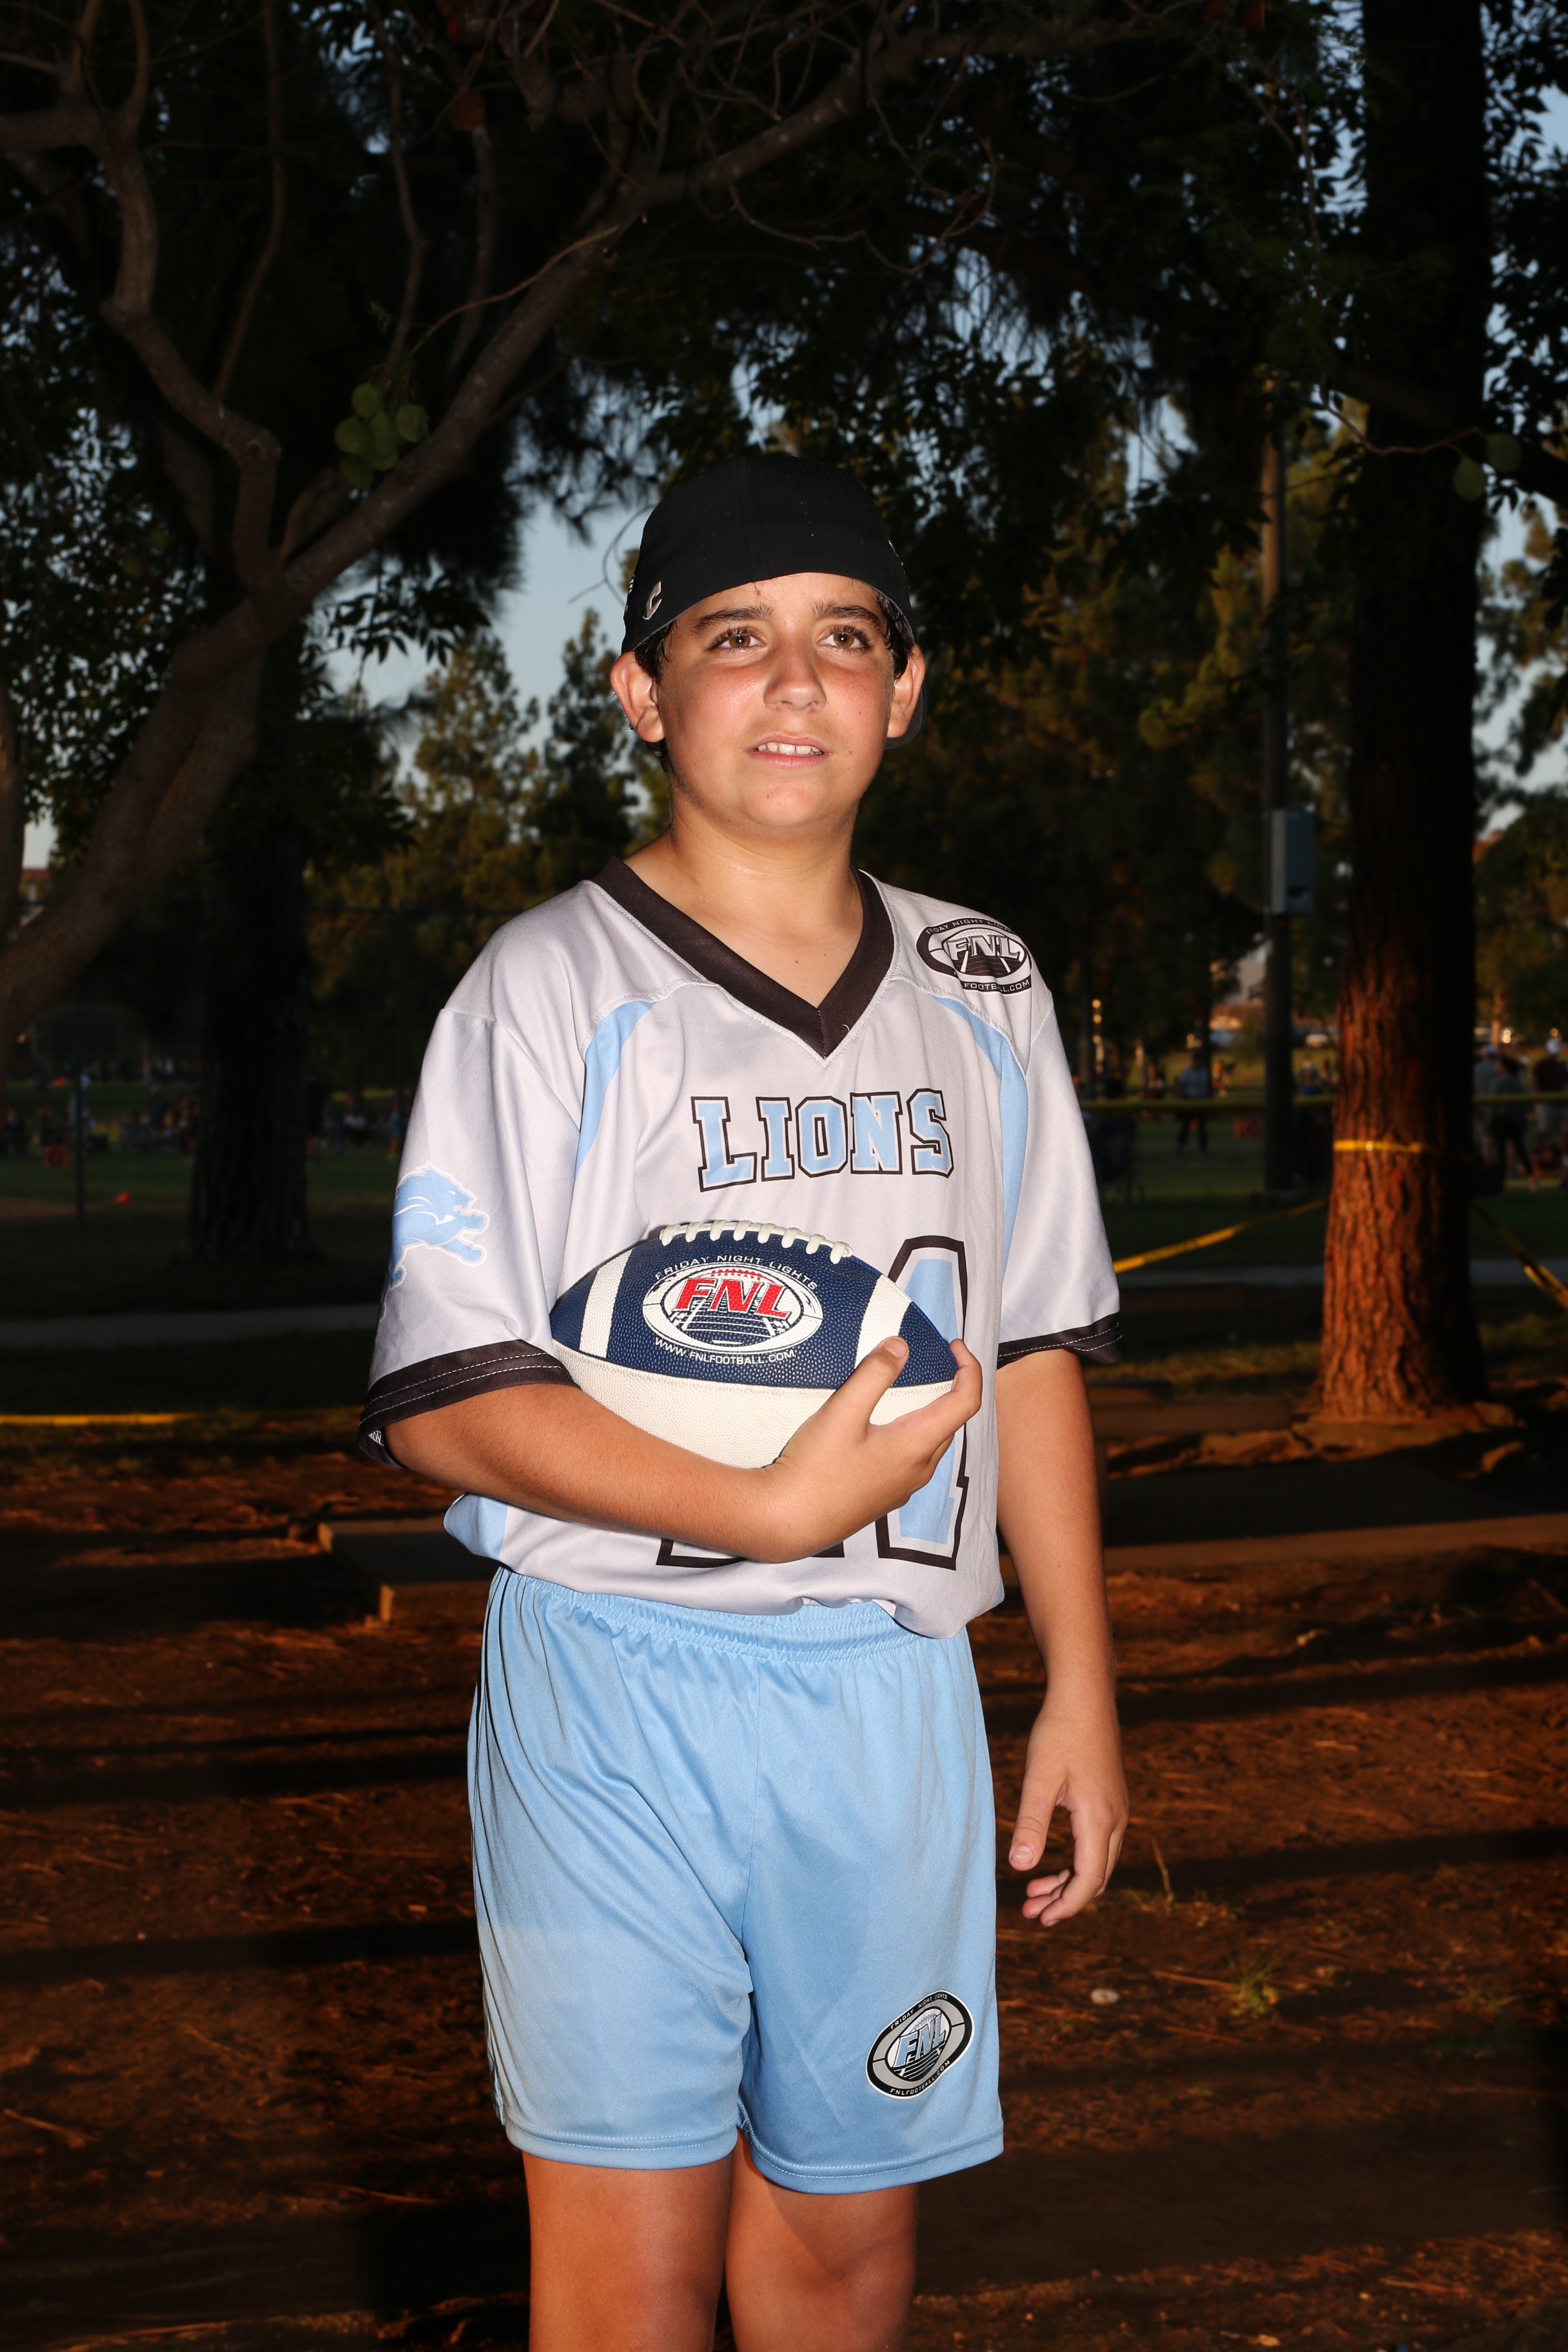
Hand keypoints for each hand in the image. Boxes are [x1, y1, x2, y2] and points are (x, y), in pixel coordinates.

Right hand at [746, 1337, 981, 1561]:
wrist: (788, 1522)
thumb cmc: (814, 1468)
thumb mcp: (841, 1412)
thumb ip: (873, 1375)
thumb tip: (900, 1346)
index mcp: (917, 1446)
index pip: (966, 1402)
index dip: (969, 1368)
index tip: (951, 1346)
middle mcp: (918, 1470)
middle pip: (951, 1422)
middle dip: (950, 1387)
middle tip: (930, 1360)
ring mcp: (903, 1487)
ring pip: (931, 1442)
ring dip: (930, 1412)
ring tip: (906, 1388)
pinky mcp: (885, 1497)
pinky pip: (912, 1459)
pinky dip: (911, 1433)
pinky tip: (880, 1426)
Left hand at [1008, 1699, 1127, 1925]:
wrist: (1085, 1695)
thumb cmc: (1060, 1732)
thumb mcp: (1039, 1778)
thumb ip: (1030, 1824)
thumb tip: (1020, 1867)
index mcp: (1099, 1819)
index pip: (1088, 1880)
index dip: (1066, 1905)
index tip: (1040, 1919)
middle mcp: (1116, 1818)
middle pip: (1096, 1877)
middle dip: (1064, 1899)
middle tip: (1030, 1910)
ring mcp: (1117, 1808)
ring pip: (1098, 1861)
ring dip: (1069, 1881)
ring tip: (1034, 1892)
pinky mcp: (1110, 1799)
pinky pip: (1099, 1844)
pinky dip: (1076, 1860)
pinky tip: (1050, 1860)